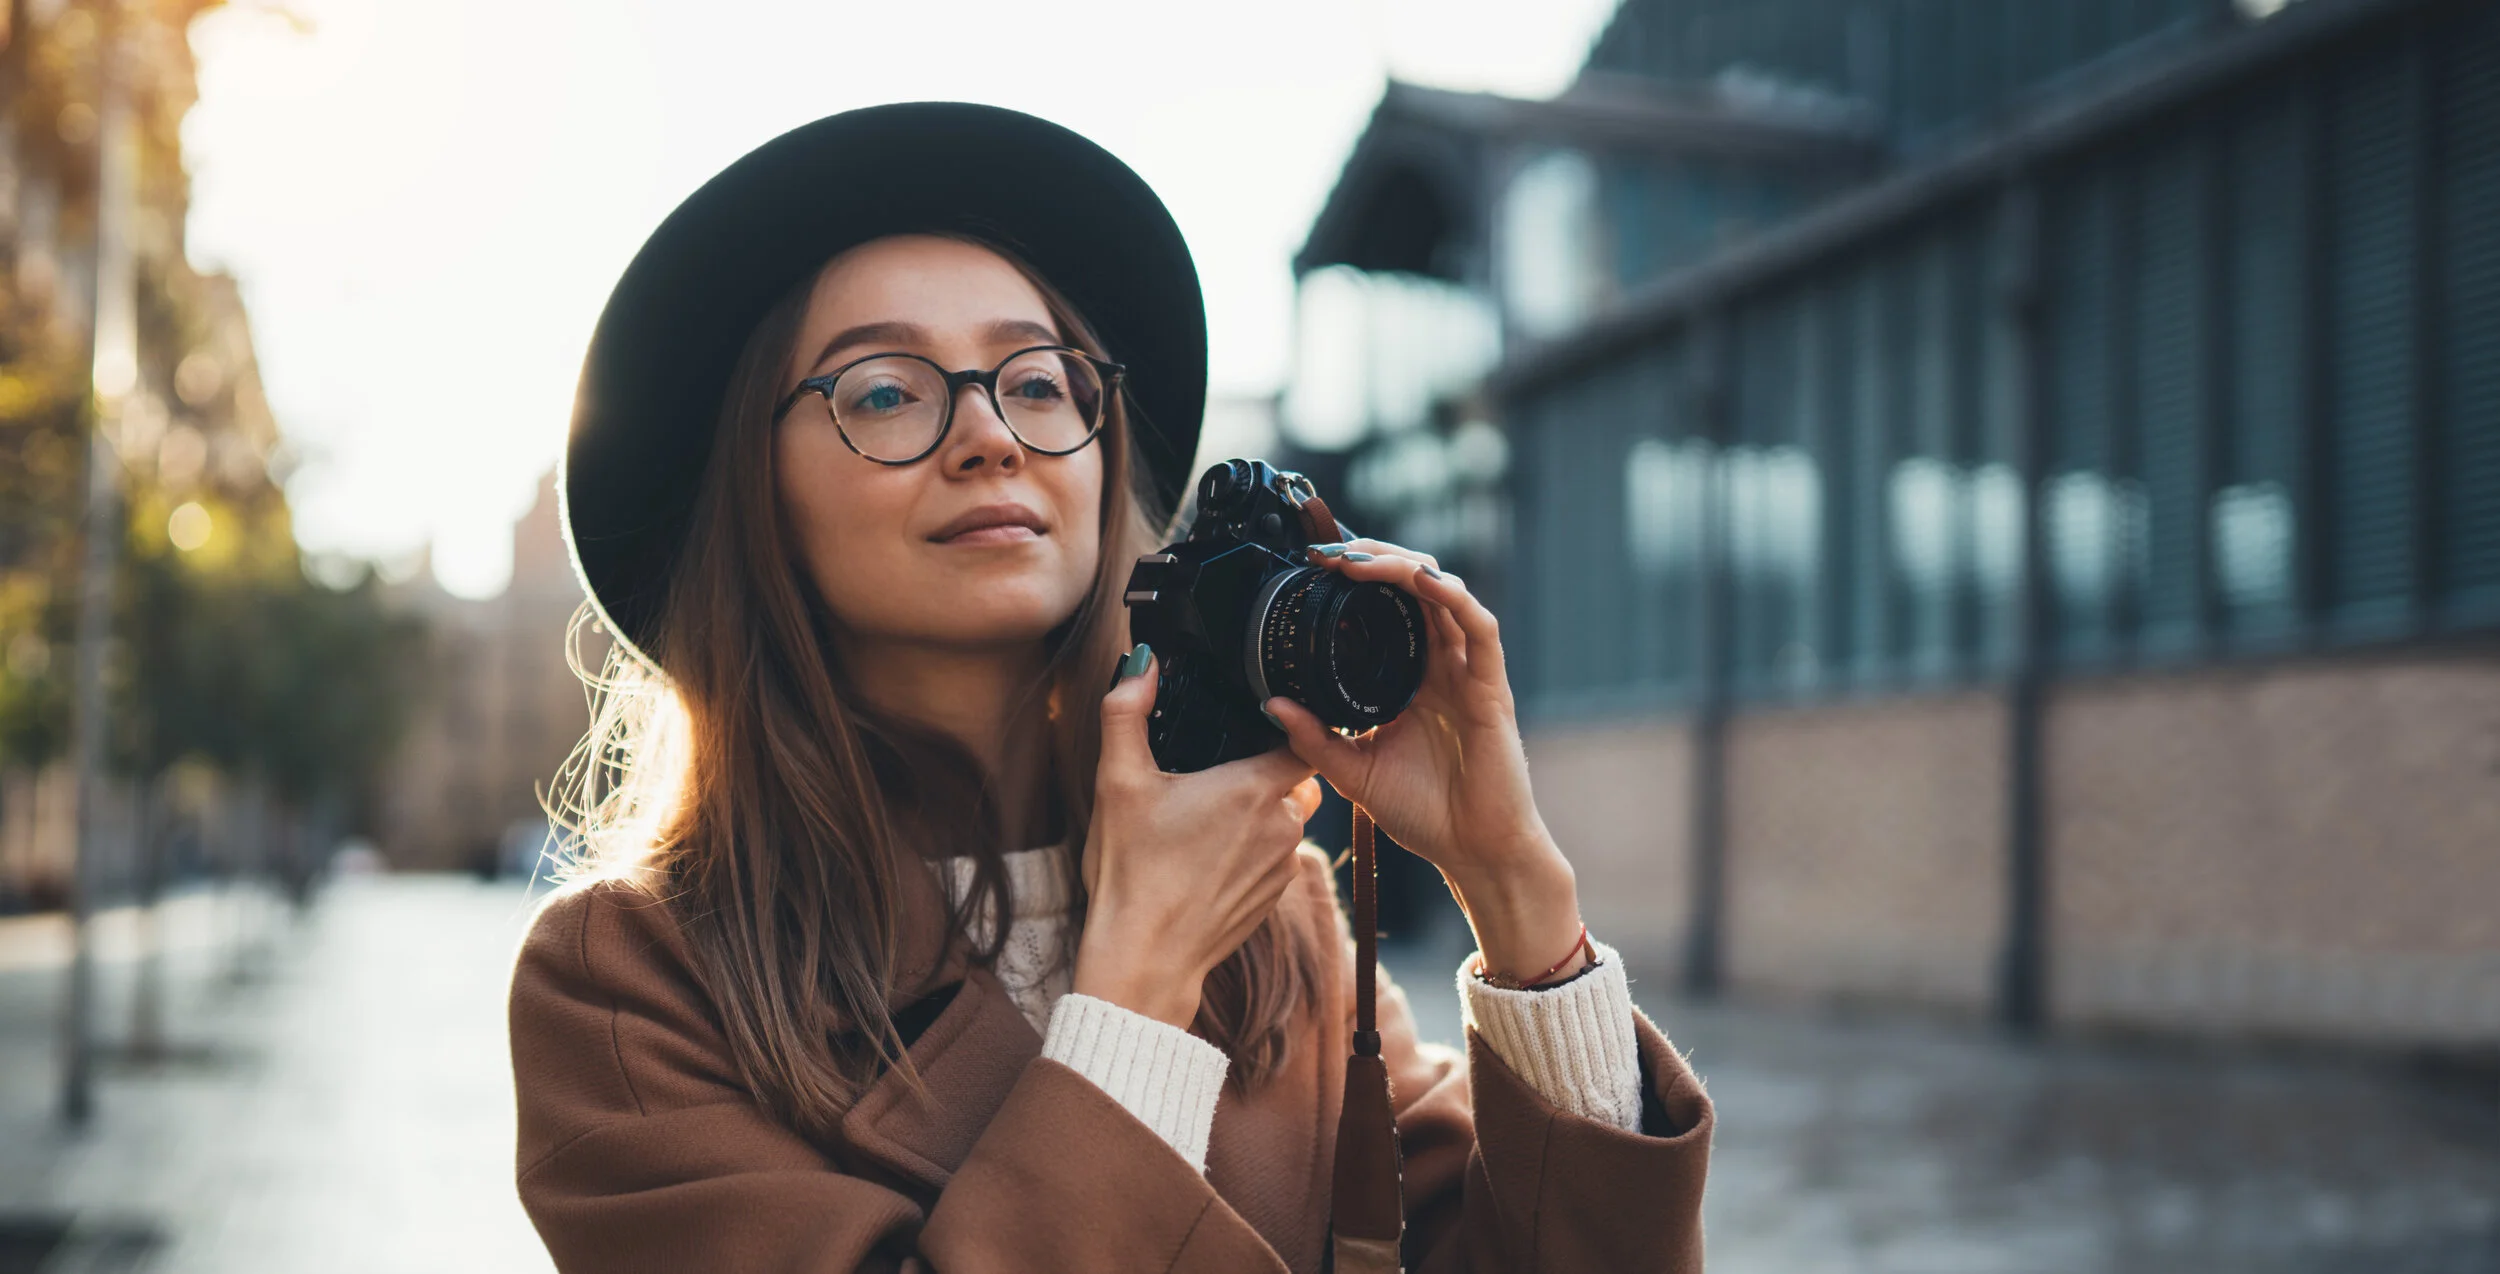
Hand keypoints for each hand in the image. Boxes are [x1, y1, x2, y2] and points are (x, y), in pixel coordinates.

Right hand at [1077, 645, 1323, 1027]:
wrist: (1145, 958)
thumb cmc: (1132, 871)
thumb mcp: (1117, 782)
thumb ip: (1126, 714)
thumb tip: (1141, 666)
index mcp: (1255, 787)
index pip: (1304, 739)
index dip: (1288, 725)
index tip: (1258, 722)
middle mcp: (1283, 824)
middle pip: (1295, 777)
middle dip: (1265, 770)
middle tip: (1216, 774)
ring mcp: (1283, 865)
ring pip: (1287, 818)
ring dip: (1260, 813)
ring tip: (1207, 818)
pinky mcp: (1274, 898)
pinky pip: (1276, 856)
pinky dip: (1253, 850)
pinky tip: (1209, 858)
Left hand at [1262, 541, 1585, 985]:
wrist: (1475, 854)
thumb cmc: (1426, 813)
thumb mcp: (1353, 771)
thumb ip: (1315, 738)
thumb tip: (1271, 704)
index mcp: (1411, 677)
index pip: (1386, 606)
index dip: (1356, 576)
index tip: (1311, 562)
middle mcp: (1442, 665)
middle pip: (1413, 587)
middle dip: (1372, 558)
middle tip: (1327, 551)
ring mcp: (1469, 673)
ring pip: (1444, 594)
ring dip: (1402, 567)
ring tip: (1359, 559)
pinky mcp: (1492, 690)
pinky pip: (1480, 630)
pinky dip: (1454, 598)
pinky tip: (1423, 581)